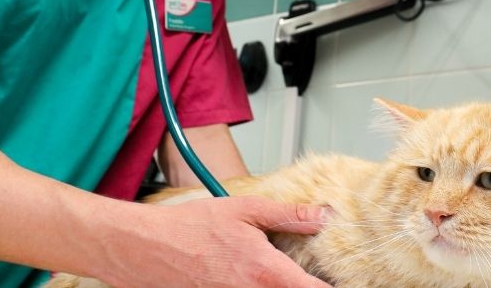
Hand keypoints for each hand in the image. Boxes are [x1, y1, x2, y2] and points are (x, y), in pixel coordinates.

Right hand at [92, 196, 331, 287]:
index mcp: (268, 273)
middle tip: (310, 274)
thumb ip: (289, 216)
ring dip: (282, 285)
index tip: (345, 281)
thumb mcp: (245, 210)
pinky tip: (250, 273)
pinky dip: (260, 287)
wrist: (145, 248)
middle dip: (305, 284)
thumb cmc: (189, 228)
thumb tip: (323, 216)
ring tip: (279, 271)